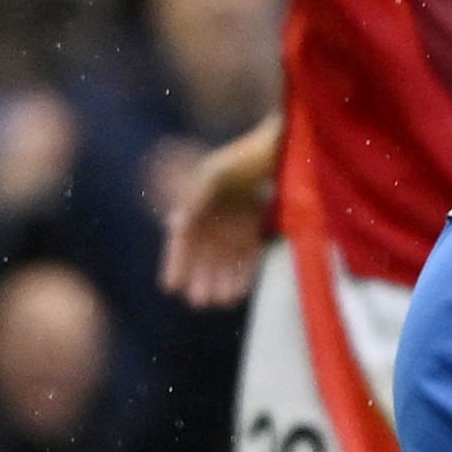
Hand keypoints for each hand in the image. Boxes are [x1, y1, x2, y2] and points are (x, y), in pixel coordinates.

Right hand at [158, 118, 277, 307]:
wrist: (279, 150)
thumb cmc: (244, 160)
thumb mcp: (214, 175)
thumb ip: (194, 198)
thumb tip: (177, 226)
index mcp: (197, 202)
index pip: (181, 239)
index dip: (176, 263)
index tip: (172, 286)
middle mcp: (214, 216)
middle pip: (202, 255)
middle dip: (200, 278)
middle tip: (200, 301)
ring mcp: (235, 223)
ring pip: (224, 260)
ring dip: (220, 281)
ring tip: (220, 301)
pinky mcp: (256, 228)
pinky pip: (246, 256)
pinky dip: (242, 274)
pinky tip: (238, 292)